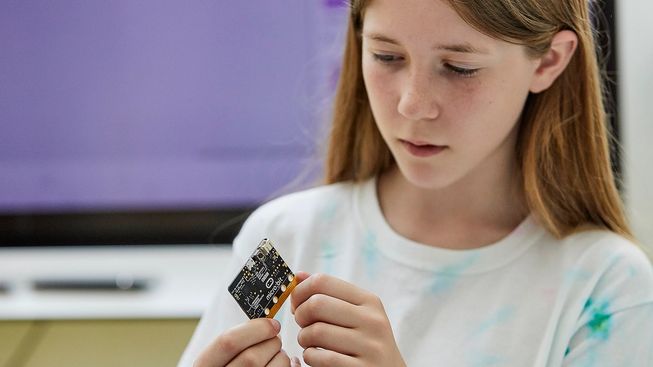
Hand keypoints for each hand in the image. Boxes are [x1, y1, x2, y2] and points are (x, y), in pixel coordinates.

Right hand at [194, 318, 296, 366]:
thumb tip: (268, 325)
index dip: (256, 329)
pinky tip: (285, 364)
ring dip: (282, 356)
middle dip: (271, 342)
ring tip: (277, 355)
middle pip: (253, 356)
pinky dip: (290, 366)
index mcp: (204, 366)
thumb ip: (233, 344)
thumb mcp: (217, 357)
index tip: (272, 324)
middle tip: (275, 339)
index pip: (229, 342)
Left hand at [291, 272, 406, 366]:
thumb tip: (299, 276)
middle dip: (300, 316)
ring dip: (304, 339)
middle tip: (303, 325)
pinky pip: (320, 357)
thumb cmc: (366, 343)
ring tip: (310, 343)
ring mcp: (369, 347)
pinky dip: (310, 357)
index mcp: (369, 301)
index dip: (300, 292)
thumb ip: (329, 295)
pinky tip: (316, 357)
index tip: (297, 304)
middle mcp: (372, 321)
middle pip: (316, 304)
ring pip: (316, 332)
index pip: (322, 281)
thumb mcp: (357, 314)